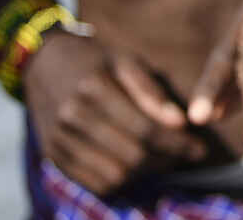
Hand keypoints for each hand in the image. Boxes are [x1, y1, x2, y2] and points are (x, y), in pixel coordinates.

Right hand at [24, 30, 205, 195]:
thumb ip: (152, 91)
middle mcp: (72, 117)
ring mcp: (59, 140)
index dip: (176, 144)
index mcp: (93, 88)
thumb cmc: (95, 59)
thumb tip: (180, 122)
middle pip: (130, 156)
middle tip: (186, 154)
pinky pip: (92, 183)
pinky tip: (137, 167)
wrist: (43, 64)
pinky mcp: (52, 155)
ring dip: (145, 174)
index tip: (200, 148)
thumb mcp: (125, 60)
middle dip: (166, 160)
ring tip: (164, 160)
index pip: (144, 129)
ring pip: (113, 175)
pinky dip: (120, 181)